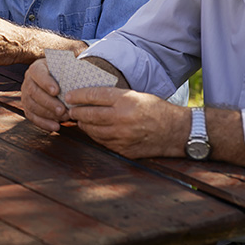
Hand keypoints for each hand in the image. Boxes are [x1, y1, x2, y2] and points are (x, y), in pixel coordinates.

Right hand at [21, 59, 70, 131]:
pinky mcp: (27, 107)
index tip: (57, 91)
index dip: (46, 82)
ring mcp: (26, 94)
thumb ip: (70, 69)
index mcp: (37, 67)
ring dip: (48, 114)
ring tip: (64, 117)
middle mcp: (28, 80)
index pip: (38, 73)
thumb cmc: (64, 73)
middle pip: (34, 92)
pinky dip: (44, 123)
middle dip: (49, 103)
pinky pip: (32, 117)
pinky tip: (56, 126)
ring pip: (32, 106)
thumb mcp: (66, 67)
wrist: (59, 80)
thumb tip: (80, 73)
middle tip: (63, 110)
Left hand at [66, 88, 188, 158]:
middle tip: (70, 108)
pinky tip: (92, 130)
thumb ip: (116, 97)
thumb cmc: (156, 109)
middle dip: (77, 111)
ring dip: (83, 124)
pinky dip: (94, 135)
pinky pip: (102, 142)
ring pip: (93, 130)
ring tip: (78, 119)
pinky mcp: (123, 149)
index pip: (95, 95)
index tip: (70, 95)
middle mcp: (122, 119)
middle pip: (90, 114)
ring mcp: (121, 136)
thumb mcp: (137, 95)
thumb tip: (92, 96)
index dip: (79, 95)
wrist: (174, 131)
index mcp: (126, 101)